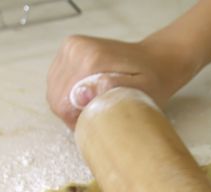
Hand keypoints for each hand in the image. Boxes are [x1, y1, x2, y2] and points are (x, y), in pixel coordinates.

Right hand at [46, 35, 200, 128]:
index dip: (74, 121)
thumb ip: (113, 91)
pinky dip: (67, 93)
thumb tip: (84, 95)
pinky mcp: (69, 49)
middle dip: (70, 113)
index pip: (62, 102)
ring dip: (68, 104)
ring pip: (54, 89)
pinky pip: (56, 80)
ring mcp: (71, 47)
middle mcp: (76, 49)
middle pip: (55, 96)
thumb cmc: (152, 80)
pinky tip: (85, 97)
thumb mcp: (141, 90)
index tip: (92, 125)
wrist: (156, 60)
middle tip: (93, 119)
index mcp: (90, 59)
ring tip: (91, 107)